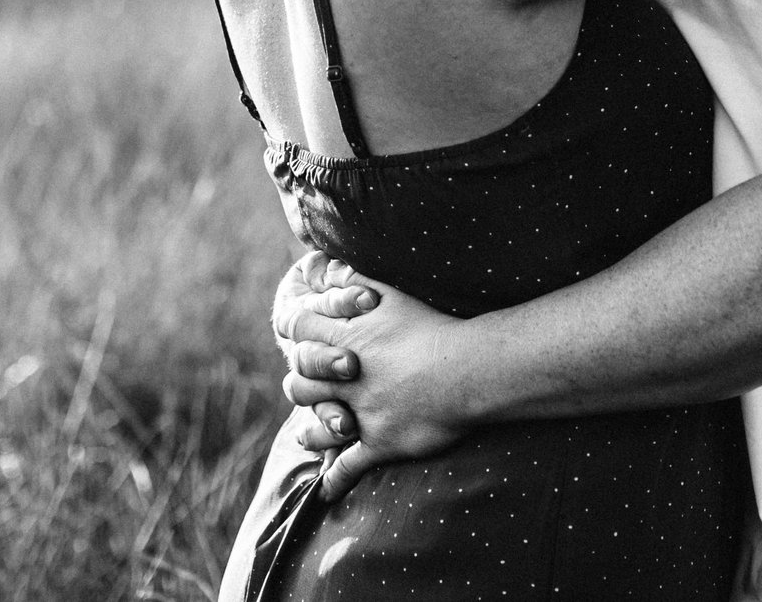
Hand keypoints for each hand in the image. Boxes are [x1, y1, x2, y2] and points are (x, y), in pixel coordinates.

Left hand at [275, 266, 474, 499]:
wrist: (468, 368)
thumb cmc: (434, 326)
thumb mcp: (392, 293)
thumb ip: (356, 280)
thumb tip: (327, 267)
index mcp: (347, 338)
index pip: (299, 332)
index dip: (294, 332)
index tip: (293, 333)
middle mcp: (346, 377)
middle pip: (299, 380)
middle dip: (300, 381)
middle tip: (305, 384)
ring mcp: (361, 412)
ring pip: (317, 424)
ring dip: (311, 429)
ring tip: (309, 434)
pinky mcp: (379, 442)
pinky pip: (348, 466)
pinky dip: (335, 480)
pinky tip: (328, 492)